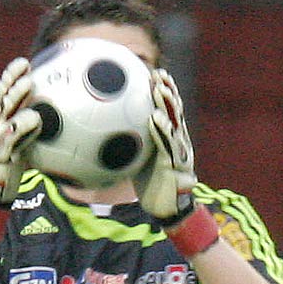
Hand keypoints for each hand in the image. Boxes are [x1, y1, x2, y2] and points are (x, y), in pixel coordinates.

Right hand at [0, 57, 41, 207]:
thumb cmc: (11, 156)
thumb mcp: (19, 135)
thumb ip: (28, 120)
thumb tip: (51, 109)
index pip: (2, 90)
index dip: (11, 75)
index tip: (24, 63)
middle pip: (2, 97)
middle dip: (13, 81)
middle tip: (27, 70)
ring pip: (5, 112)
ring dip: (16, 96)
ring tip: (29, 84)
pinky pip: (11, 136)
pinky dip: (22, 125)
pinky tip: (34, 117)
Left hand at [134, 69, 197, 221]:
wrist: (165, 209)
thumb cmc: (149, 184)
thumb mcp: (138, 159)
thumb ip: (130, 142)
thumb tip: (103, 128)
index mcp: (171, 138)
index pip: (170, 110)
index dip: (166, 91)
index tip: (156, 73)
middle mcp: (178, 142)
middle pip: (175, 113)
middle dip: (168, 93)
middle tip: (158, 75)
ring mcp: (178, 154)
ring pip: (174, 125)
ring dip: (167, 106)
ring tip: (159, 90)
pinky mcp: (175, 168)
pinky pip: (167, 146)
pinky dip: (162, 130)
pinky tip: (155, 118)